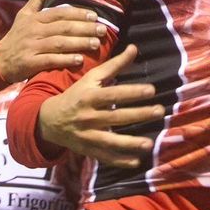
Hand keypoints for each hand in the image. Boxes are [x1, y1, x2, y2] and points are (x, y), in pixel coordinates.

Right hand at [0, 0, 103, 82]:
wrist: (0, 60)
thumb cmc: (16, 36)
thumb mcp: (24, 15)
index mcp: (35, 18)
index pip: (59, 13)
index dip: (78, 14)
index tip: (94, 15)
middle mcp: (34, 31)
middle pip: (63, 27)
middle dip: (84, 28)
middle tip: (102, 30)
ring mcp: (32, 46)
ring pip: (59, 43)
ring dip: (79, 43)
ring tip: (95, 44)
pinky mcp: (30, 62)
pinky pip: (50, 60)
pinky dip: (65, 60)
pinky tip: (79, 60)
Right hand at [38, 45, 163, 167]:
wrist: (49, 120)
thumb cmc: (76, 95)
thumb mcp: (91, 78)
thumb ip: (114, 65)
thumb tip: (135, 48)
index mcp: (90, 97)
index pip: (113, 94)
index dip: (132, 92)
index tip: (152, 90)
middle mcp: (88, 117)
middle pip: (116, 117)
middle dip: (139, 114)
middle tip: (160, 111)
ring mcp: (88, 135)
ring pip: (111, 141)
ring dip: (130, 143)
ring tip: (149, 143)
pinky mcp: (88, 149)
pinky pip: (105, 157)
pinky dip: (119, 161)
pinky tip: (136, 161)